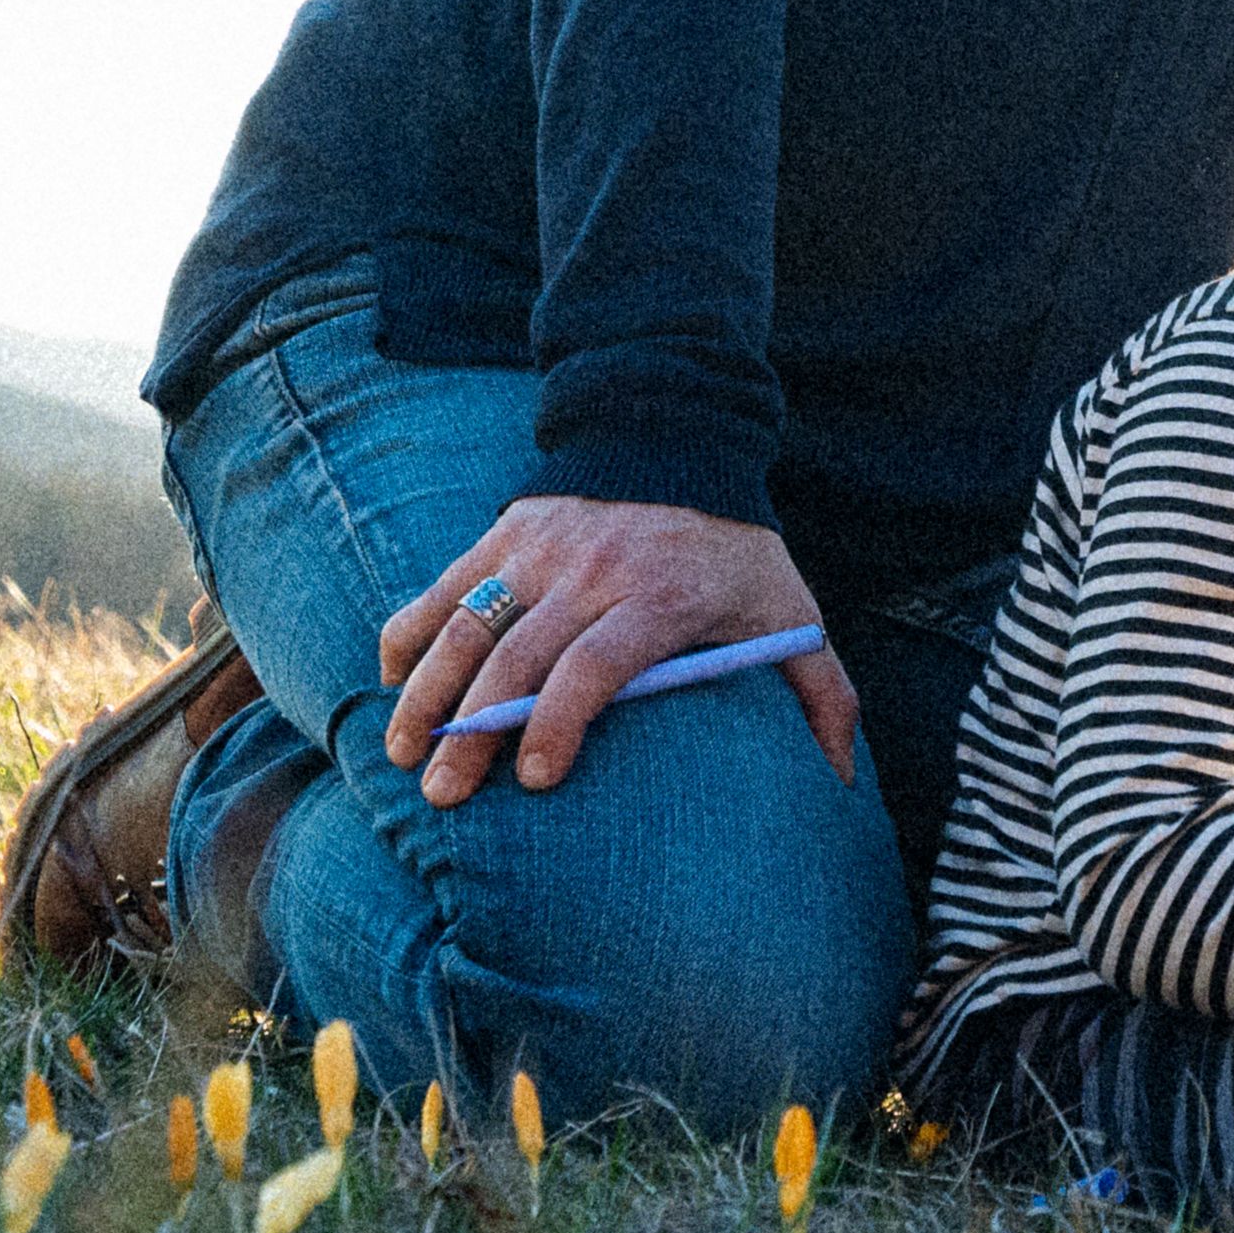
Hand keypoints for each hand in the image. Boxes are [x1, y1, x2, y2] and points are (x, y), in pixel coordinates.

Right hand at [381, 496, 862, 806]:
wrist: (678, 434)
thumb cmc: (735, 549)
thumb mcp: (789, 610)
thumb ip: (822, 692)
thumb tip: (842, 779)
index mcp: (659, 598)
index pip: (595, 665)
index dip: (559, 722)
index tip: (537, 780)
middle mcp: (591, 573)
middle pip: (515, 658)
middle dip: (472, 733)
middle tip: (443, 799)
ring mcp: (538, 552)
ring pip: (466, 626)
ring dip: (425, 693)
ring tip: (402, 755)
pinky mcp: (502, 535)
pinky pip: (444, 589)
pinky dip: (409, 634)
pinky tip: (391, 684)